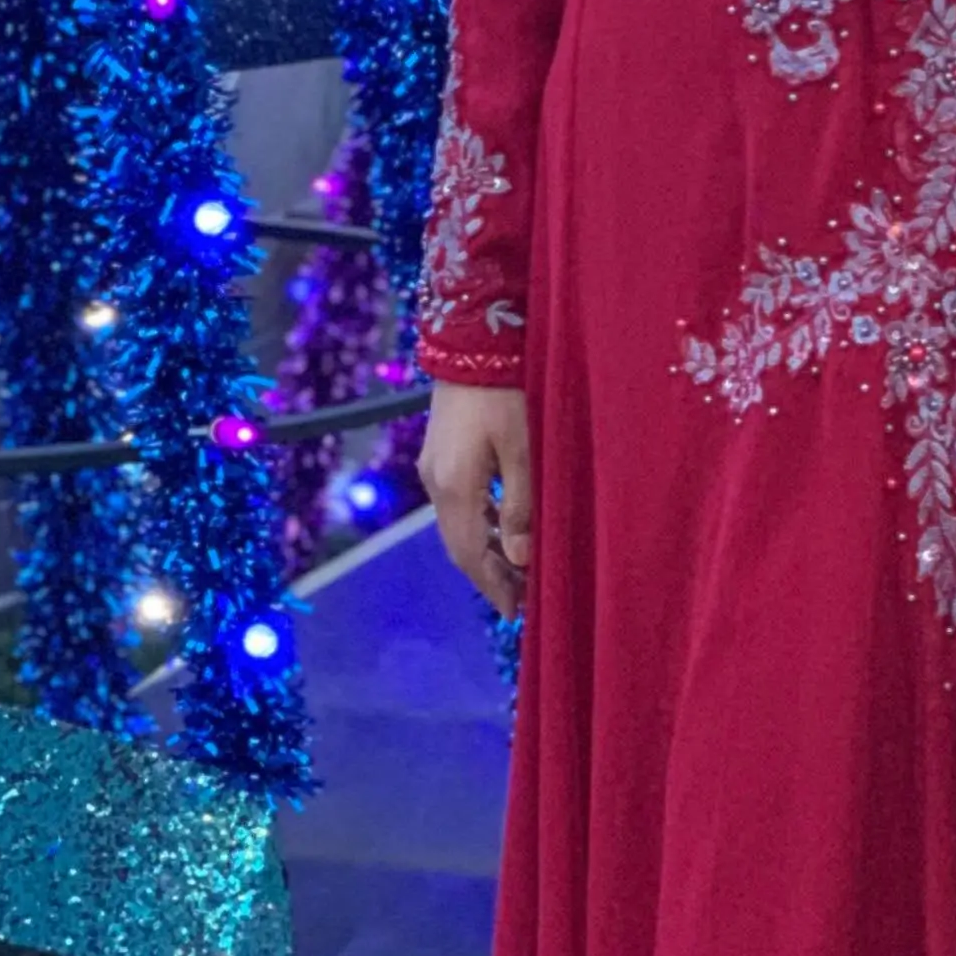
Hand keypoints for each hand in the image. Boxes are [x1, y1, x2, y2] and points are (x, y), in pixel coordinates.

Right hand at [424, 380, 531, 617]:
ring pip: (455, 525)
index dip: (492, 586)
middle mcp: (435, 481)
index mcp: (454, 487)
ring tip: (514, 570)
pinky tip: (499, 529)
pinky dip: (476, 526)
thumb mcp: (523, 450)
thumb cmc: (505, 393)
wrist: (470, 341)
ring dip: (483, 551)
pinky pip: (454, 504)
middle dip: (488, 574)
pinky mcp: (437, 452)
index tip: (515, 614)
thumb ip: (520, 506)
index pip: (471, 553)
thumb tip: (520, 558)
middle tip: (519, 600)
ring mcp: (432, 466)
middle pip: (459, 544)